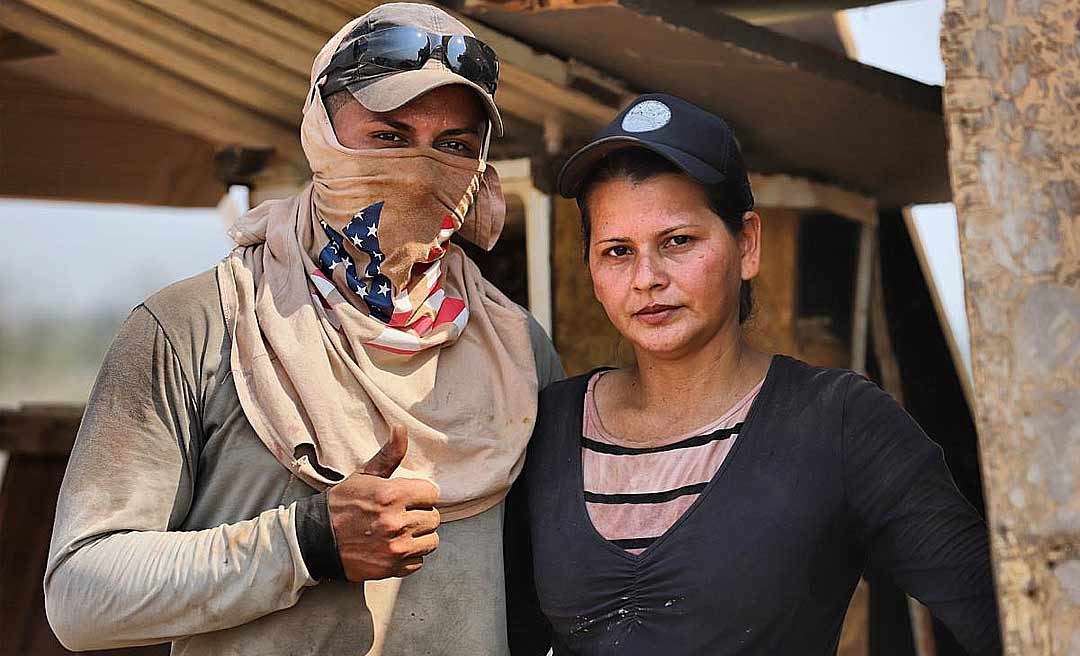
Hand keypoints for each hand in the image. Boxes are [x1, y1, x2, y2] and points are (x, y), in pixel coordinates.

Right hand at [327, 426, 440, 581]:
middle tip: (400, 514)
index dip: (421, 494)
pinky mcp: (392, 568)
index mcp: (390, 495)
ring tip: (399, 531)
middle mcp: (395, 522)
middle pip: (434, 518)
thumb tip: (401, 428)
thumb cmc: (341, 504)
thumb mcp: (363, 475)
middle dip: (420, 514)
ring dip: (419, 536)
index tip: (408, 497)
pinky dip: (410, 556)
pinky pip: (419, 561)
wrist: (314, 540)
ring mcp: (394, 548)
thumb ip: (388, 454)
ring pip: (431, 541)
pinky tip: (394, 547)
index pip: (432, 493)